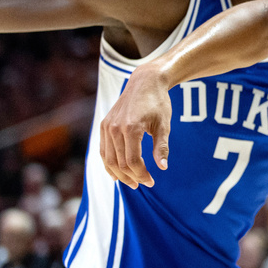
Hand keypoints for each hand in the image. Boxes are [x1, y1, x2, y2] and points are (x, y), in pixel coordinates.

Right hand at [100, 64, 171, 188]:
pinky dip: (108, 163)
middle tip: (143, 184)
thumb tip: (162, 167)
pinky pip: (103, 150)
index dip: (142, 175)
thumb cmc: (158, 103)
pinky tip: (116, 173)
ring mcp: (107, 126)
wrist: (145, 82)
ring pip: (108, 159)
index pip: (132, 161)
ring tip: (131, 182)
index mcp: (131, 128)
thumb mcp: (164, 125)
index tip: (151, 182)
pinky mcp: (104, 125)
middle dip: (131, 177)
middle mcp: (115, 128)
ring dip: (119, 173)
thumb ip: (162, 147)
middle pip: (119, 163)